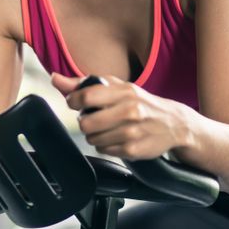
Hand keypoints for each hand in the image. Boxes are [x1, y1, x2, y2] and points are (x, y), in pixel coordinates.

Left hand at [51, 73, 189, 159]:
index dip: (74, 101)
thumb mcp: (116, 87)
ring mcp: (132, 132)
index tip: (77, 103)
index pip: (85, 97)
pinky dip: (106, 146)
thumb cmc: (139, 102)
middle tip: (95, 118)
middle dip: (86, 122)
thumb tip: (54, 78)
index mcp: (124, 92)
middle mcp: (130, 111)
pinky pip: (103, 150)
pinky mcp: (133, 150)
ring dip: (96, 135)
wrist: (173, 123)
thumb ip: (83, 83)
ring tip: (109, 128)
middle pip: (85, 123)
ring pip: (92, 139)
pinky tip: (118, 138)